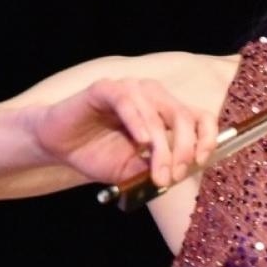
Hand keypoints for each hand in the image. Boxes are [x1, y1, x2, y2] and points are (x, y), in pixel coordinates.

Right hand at [32, 78, 217, 187]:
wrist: (58, 147)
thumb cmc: (98, 155)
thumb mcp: (133, 171)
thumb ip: (156, 170)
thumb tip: (179, 175)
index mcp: (166, 113)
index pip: (201, 117)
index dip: (207, 138)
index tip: (202, 162)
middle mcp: (153, 96)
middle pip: (184, 116)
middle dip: (184, 150)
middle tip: (174, 177)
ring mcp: (131, 89)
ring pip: (158, 113)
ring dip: (162, 146)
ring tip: (157, 173)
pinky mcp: (105, 89)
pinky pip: (128, 101)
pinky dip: (138, 122)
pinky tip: (141, 142)